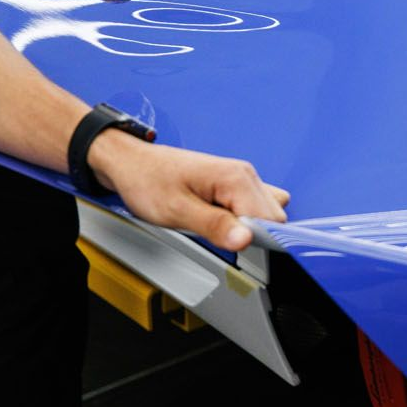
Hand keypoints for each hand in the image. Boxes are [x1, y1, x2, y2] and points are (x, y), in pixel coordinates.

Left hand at [90, 134, 289, 251]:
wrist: (132, 164)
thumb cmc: (148, 181)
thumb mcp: (177, 210)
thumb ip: (215, 226)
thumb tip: (246, 240)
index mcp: (235, 177)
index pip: (270, 220)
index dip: (252, 238)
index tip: (228, 242)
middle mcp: (244, 174)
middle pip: (273, 218)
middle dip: (250, 233)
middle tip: (214, 233)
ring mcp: (241, 178)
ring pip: (267, 214)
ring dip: (247, 227)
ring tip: (214, 225)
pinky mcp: (235, 184)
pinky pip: (256, 206)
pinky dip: (244, 219)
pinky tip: (220, 220)